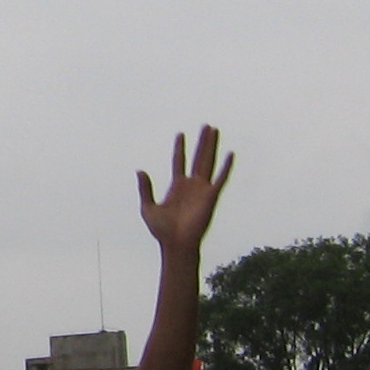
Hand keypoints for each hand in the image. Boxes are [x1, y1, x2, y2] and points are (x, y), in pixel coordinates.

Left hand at [138, 126, 231, 255]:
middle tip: (206, 126)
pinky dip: (226, 167)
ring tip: (214, 131)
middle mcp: (191, 185)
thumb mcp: (148, 207)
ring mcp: (202, 190)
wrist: (175, 243)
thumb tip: (140, 170)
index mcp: (177, 186)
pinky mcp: (211, 197)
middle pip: (198, 158)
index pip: (179, 162)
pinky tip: (230, 154)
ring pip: (208, 162)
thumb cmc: (162, 230)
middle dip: (201, 142)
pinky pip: (220, 179)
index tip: (180, 134)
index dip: (179, 149)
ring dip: (212, 147)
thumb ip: (145, 188)